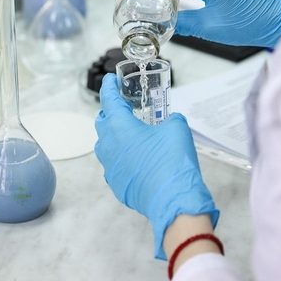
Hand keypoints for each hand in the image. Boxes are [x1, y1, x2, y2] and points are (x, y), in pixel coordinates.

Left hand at [95, 74, 218, 259]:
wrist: (174, 199)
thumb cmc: (173, 160)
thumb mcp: (177, 128)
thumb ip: (170, 119)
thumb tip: (169, 122)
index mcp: (119, 127)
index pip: (109, 100)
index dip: (109, 88)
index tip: (109, 80)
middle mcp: (108, 147)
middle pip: (102, 123)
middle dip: (111, 113)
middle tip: (124, 108)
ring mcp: (110, 168)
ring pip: (106, 146)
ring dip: (115, 137)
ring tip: (131, 134)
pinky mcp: (117, 185)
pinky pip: (115, 165)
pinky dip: (123, 158)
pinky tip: (138, 159)